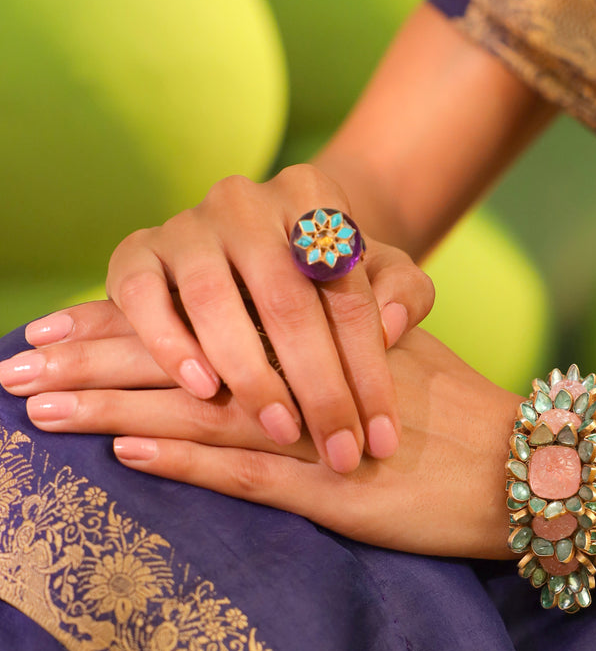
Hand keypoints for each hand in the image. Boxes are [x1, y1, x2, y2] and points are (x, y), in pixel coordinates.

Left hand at [10, 326, 519, 558]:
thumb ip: (335, 355)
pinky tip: (123, 449)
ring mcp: (322, 430)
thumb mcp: (398, 367)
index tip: (58, 327)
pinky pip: (250, 467)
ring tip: (37, 407)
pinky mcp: (337, 487)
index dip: (128, 325)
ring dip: (113, 404)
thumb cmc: (469, 422)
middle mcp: (312, 375)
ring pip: (202, 408)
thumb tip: (278, 357)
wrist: (533, 466)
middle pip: (187, 360)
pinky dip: (186, 456)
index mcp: (320, 341)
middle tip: (14, 366)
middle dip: (93, 360)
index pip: (209, 323)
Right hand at [88, 164, 433, 471]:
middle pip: (286, 301)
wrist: (257, 253)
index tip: (383, 439)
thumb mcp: (384, 276)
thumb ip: (405, 293)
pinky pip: (140, 297)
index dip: (370, 374)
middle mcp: (246, 201)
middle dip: (319, 389)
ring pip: (213, 300)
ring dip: (251, 375)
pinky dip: (169, 345)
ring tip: (283, 429)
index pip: (348, 295)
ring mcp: (187, 225)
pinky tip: (202, 390)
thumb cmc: (331, 276)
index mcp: (313, 197)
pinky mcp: (135, 252)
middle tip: (339, 453)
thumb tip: (391, 327)